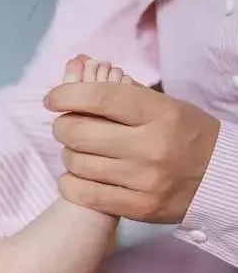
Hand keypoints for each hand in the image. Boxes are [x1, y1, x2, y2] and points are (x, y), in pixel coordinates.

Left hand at [45, 79, 220, 222]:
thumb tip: (77, 65)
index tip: (52, 98)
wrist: (221, 178)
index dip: (67, 95)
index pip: (101, 97)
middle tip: (65, 125)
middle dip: (62, 126)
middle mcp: (152, 145)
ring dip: (68, 154)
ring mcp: (146, 179)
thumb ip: (120, 90)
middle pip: (80, 132)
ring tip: (77, 150)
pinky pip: (86, 194)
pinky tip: (75, 175)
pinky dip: (71, 182)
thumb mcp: (165, 105)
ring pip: (78, 164)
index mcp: (160, 113)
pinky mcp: (140, 207)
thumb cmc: (185, 135)